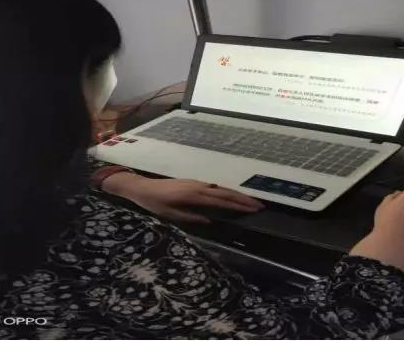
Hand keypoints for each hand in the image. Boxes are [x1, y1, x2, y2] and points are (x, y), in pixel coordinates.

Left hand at [101, 173, 264, 223]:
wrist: (143, 187)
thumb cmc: (155, 203)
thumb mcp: (171, 214)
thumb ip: (191, 217)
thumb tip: (211, 221)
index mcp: (194, 196)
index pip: (221, 202)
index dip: (237, 206)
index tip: (252, 210)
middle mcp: (198, 187)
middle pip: (225, 193)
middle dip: (243, 199)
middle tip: (259, 205)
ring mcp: (197, 183)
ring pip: (221, 189)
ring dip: (236, 195)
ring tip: (250, 201)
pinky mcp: (194, 182)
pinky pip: (214, 187)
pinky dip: (226, 192)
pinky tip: (231, 196)